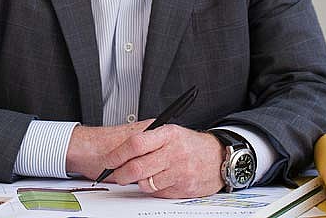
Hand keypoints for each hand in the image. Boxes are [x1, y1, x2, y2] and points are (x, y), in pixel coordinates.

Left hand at [68, 123, 225, 198]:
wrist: (217, 157)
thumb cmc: (190, 144)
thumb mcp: (170, 132)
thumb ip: (148, 138)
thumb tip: (121, 150)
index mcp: (168, 134)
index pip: (135, 144)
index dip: (117, 154)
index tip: (109, 160)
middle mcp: (174, 152)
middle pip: (137, 167)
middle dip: (120, 174)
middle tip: (116, 174)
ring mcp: (179, 171)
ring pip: (146, 183)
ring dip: (138, 182)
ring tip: (142, 175)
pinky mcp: (183, 187)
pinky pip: (158, 192)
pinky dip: (153, 188)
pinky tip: (158, 180)